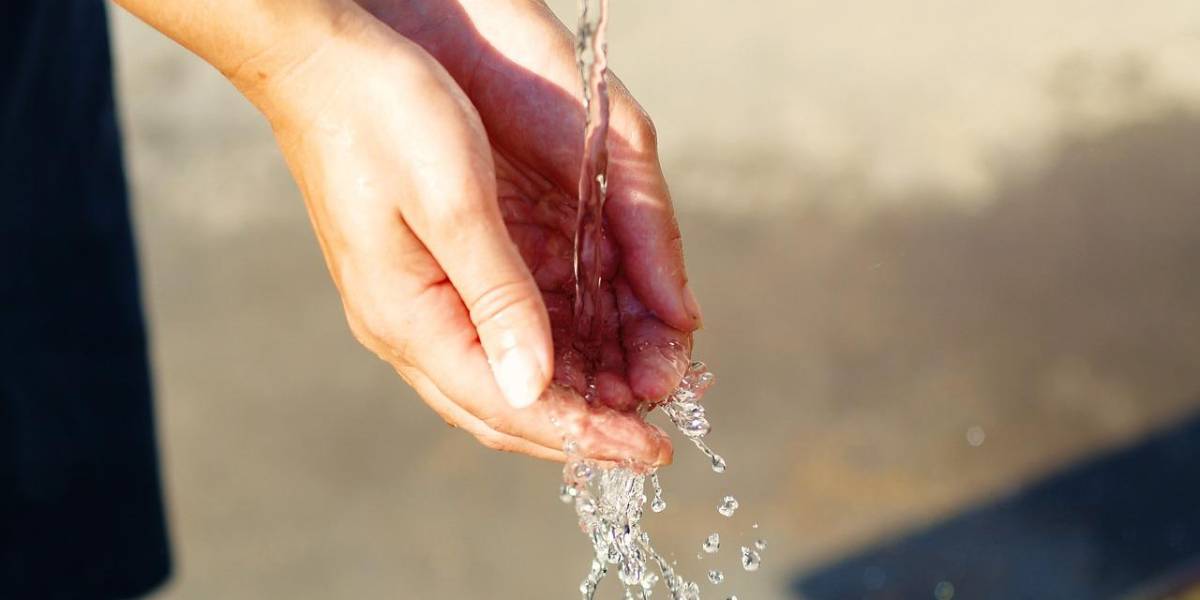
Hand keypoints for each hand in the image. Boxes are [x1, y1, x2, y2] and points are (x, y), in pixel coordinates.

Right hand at [127, 0, 700, 464]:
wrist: (320, 61)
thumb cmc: (383, 115)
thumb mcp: (454, 202)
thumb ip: (498, 298)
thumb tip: (534, 386)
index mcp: (409, 318)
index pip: (509, 406)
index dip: (584, 435)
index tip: (650, 452)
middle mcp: (409, 324)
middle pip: (504, 408)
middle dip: (582, 429)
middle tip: (652, 438)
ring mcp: (413, 302)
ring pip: (502, 377)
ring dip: (571, 394)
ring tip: (635, 397)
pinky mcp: (426, 274)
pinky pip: (494, 336)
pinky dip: (550, 352)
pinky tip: (591, 349)